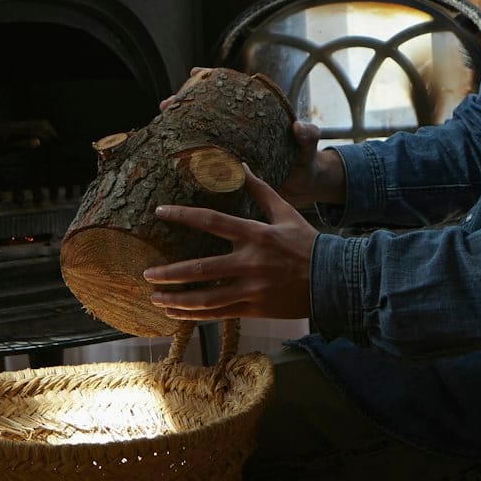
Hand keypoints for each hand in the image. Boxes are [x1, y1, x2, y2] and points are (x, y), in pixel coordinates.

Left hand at [144, 169, 315, 320]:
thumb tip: (241, 165)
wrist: (334, 280)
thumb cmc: (308, 243)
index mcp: (255, 235)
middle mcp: (250, 263)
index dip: (183, 215)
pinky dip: (194, 315)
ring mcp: (252, 289)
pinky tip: (176, 313)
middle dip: (170, 273)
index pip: (211, 222)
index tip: (160, 212)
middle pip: (201, 269)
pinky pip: (219, 314)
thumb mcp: (286, 213)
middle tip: (146, 273)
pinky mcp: (255, 309)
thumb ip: (261, 190)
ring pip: (206, 298)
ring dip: (177, 299)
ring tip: (154, 298)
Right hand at [161, 69, 343, 211]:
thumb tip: (300, 127)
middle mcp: (240, 132)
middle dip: (185, 104)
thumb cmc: (307, 162)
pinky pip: (206, 164)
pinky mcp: (229, 173)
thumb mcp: (309, 148)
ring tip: (160, 127)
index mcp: (257, 118)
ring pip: (202, 136)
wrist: (305, 189)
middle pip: (208, 111)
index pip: (232, 91)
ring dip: (180, 130)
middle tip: (165, 105)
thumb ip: (309, 136)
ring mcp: (232, 151)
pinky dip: (188, 161)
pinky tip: (170, 162)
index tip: (195, 72)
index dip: (213, 79)